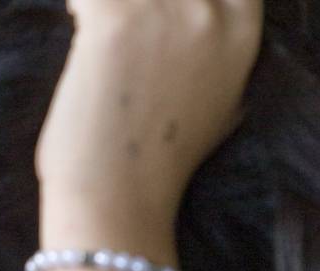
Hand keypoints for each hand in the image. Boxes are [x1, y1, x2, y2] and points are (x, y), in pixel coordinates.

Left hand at [37, 0, 262, 235]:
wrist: (121, 201)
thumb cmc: (159, 164)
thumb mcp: (220, 107)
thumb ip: (219, 58)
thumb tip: (207, 34)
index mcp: (243, 34)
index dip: (184, 0)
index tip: (156, 13)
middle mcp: (210, 14)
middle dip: (139, 4)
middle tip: (125, 22)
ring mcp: (164, 11)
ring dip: (110, 5)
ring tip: (97, 27)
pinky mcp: (114, 19)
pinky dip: (78, 5)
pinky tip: (77, 24)